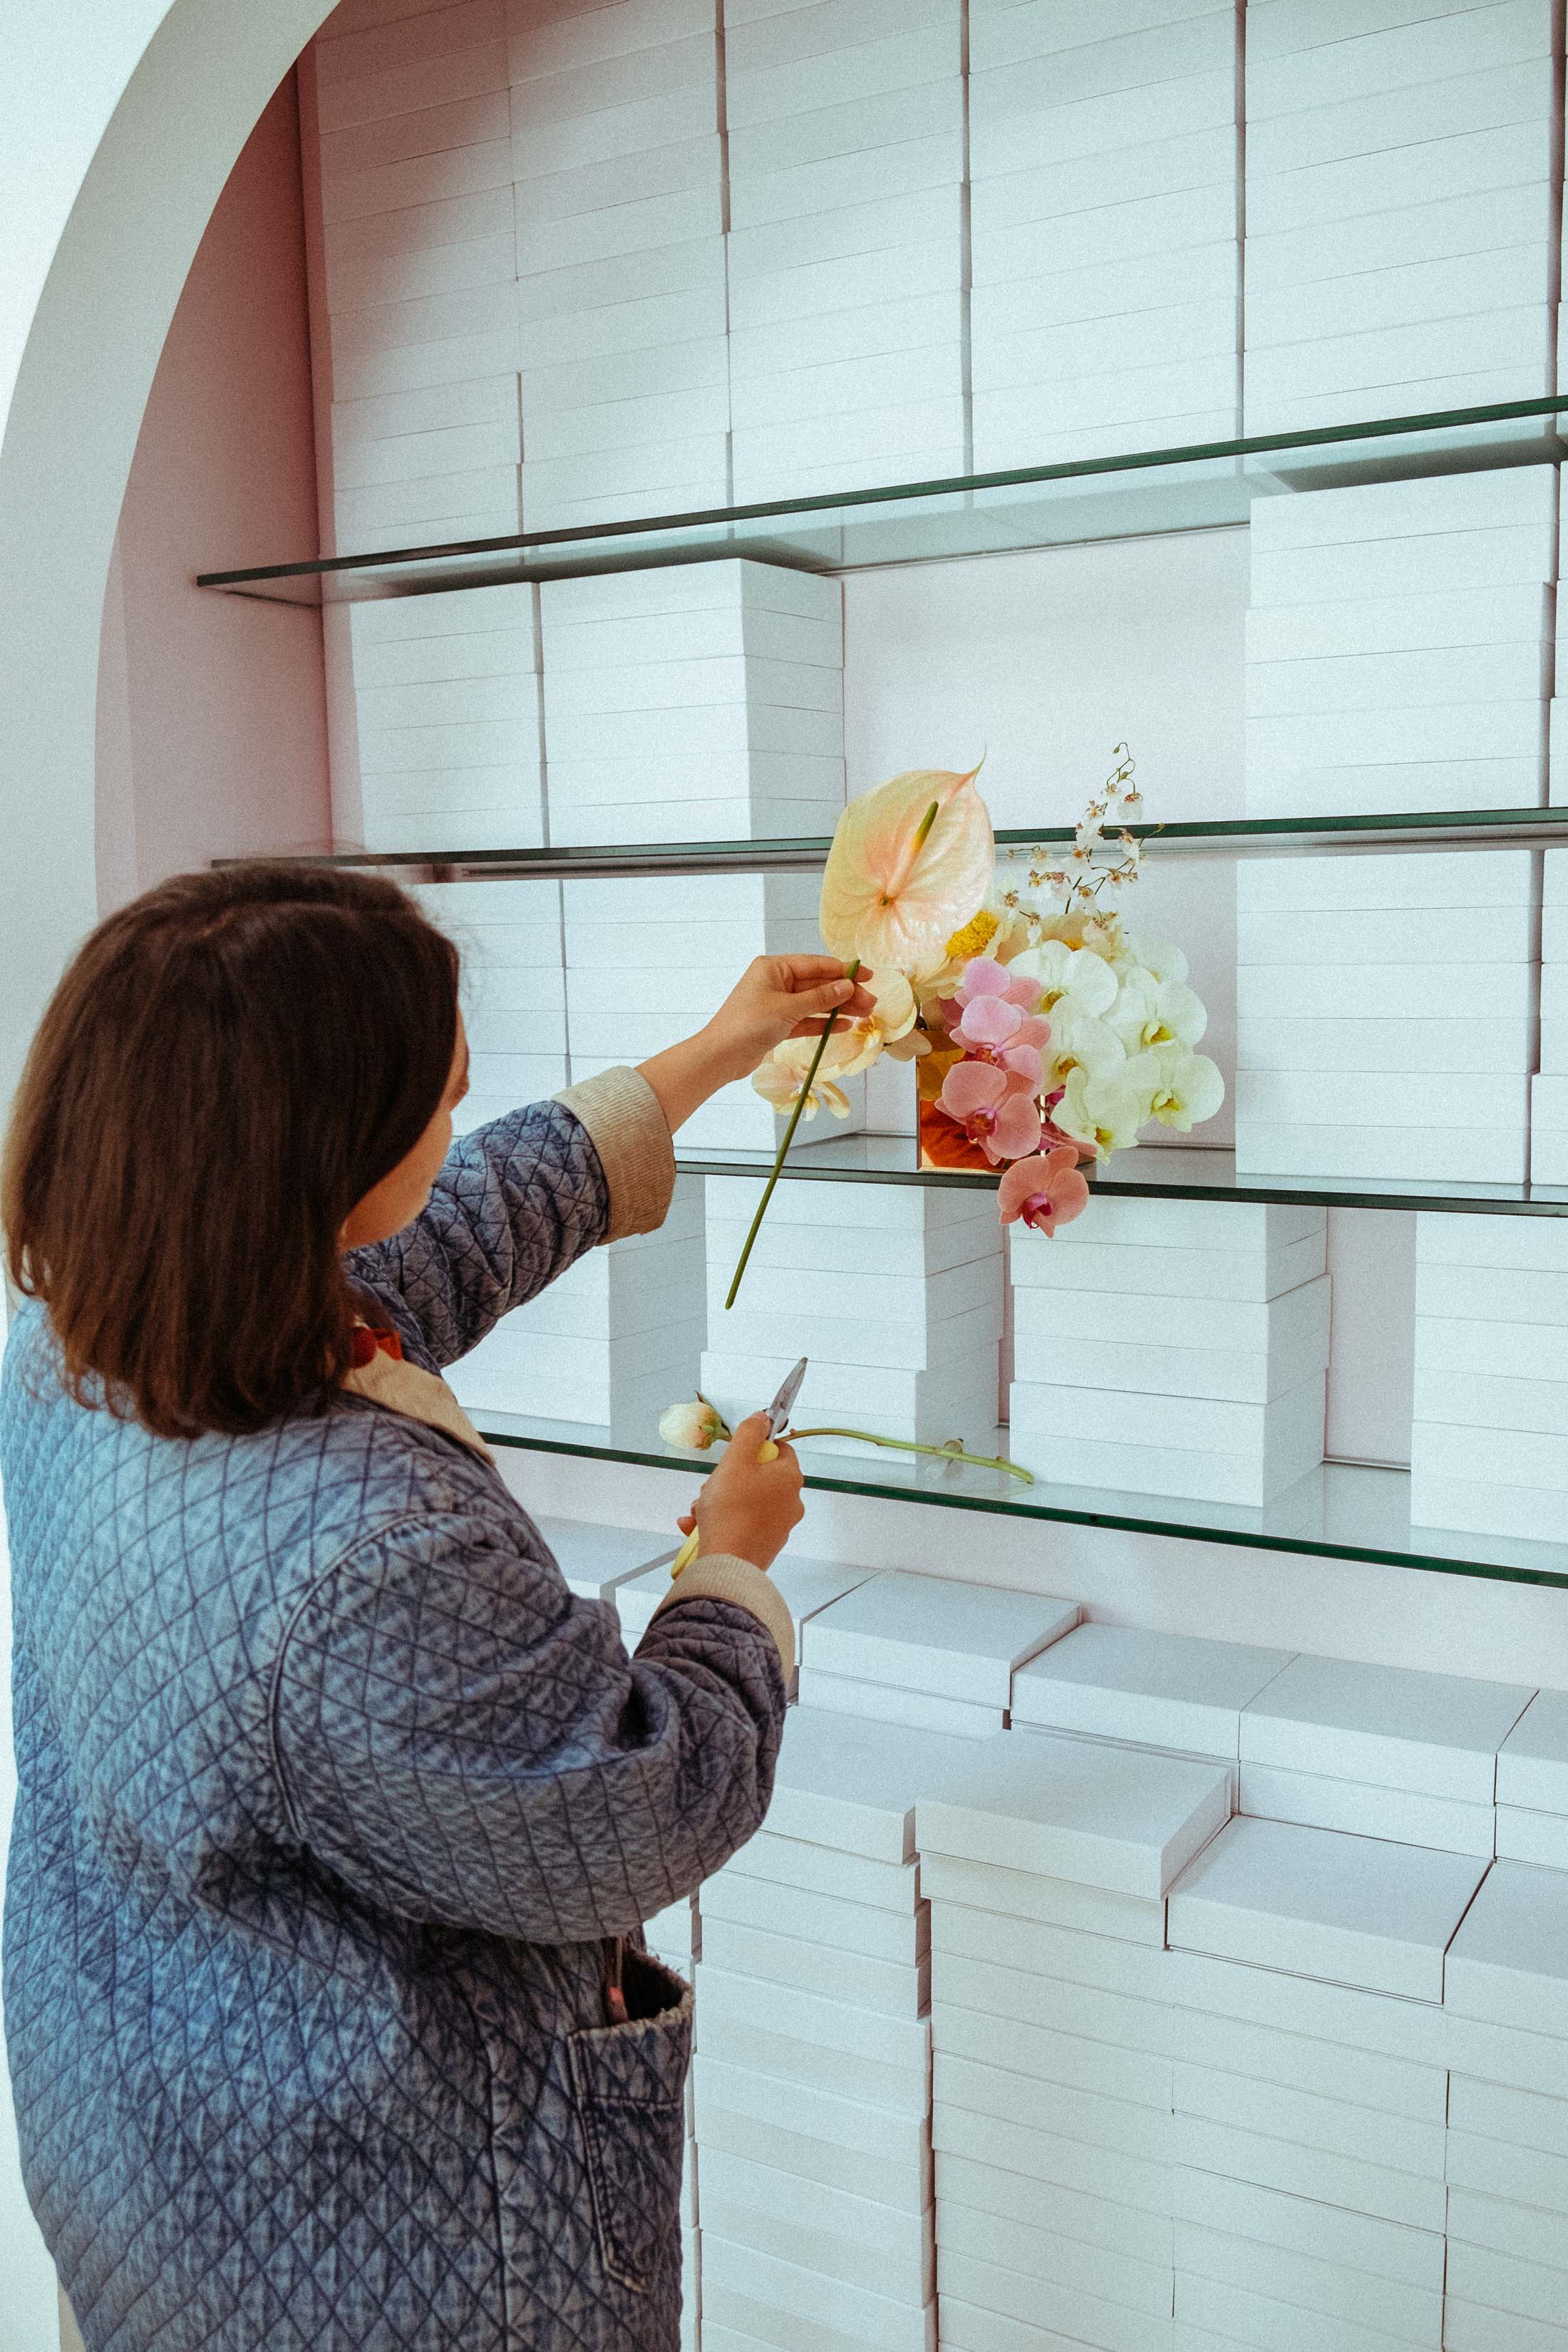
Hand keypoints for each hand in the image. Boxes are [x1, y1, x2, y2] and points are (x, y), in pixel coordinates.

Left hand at [638, 956, 875, 1131]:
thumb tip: (847, 985)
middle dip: (845, 993)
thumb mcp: (788, 1008)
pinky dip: (823, 1023)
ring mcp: (776, 1003)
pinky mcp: (777, 1024)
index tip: (867, 976)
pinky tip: (844, 1025)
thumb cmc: (749, 1024)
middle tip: (871, 1003)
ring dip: (838, 1008)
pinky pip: (805, 1020)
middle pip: (818, 984)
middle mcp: (776, 982)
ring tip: (865, 1014)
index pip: (816, 965)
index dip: (843, 971)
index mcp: (774, 968)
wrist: (721, 1056)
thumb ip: (820, 997)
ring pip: (814, 1003)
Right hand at [676, 1412, 803, 1572]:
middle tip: (711, 1487)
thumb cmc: (731, 1510)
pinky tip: (697, 1527)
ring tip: (700, 1511)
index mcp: (789, 1477)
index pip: (778, 1449)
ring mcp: (779, 1525)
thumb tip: (762, 1418)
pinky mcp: (764, 1544)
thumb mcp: (735, 1460)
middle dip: (727, 1480)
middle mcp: (791, 1501)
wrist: (727, 1563)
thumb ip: (749, 1433)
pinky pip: (740, 1524)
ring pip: (745, 1501)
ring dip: (718, 1502)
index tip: (734, 1457)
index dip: (753, 1448)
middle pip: (758, 1477)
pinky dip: (720, 1523)